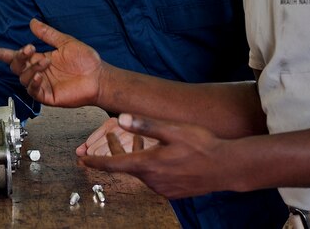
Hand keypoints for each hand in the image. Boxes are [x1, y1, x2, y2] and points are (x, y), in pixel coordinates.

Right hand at [0, 18, 103, 107]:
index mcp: (40, 58)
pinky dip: (34, 82)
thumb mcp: (65, 42)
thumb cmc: (86, 61)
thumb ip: (48, 34)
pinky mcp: (48, 96)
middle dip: (19, 57)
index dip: (2, 54)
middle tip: (29, 49)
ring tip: (45, 62)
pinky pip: (33, 91)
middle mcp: (38, 72)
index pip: (17, 56)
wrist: (99, 76)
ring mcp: (42, 85)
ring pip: (23, 78)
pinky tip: (41, 76)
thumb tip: (32, 21)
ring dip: (31, 68)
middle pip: (17, 66)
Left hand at [78, 113, 232, 198]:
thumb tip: (120, 117)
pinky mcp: (174, 192)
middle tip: (109, 137)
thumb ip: (145, 125)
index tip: (81, 160)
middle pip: (126, 167)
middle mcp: (152, 181)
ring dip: (136, 156)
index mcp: (148, 165)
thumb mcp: (172, 130)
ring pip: (141, 171)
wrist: (227, 167)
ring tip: (138, 139)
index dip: (95, 162)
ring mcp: (163, 189)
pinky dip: (150, 165)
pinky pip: (155, 178)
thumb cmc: (201, 145)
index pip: (113, 165)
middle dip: (116, 152)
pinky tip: (159, 153)